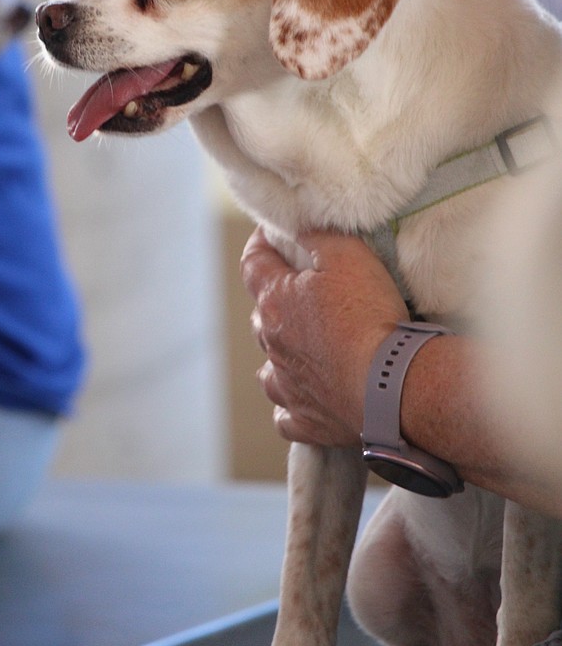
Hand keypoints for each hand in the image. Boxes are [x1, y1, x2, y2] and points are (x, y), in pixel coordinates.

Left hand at [241, 227, 406, 446]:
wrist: (391, 384)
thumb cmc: (368, 316)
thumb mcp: (347, 254)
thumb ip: (317, 234)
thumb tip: (296, 225)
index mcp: (275, 302)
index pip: (252, 264)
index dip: (260, 244)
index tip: (271, 234)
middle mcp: (272, 345)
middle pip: (263, 314)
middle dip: (276, 299)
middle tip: (302, 290)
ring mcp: (287, 385)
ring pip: (270, 366)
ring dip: (281, 353)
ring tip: (301, 345)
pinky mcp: (307, 419)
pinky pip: (286, 414)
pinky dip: (292, 403)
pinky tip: (304, 396)